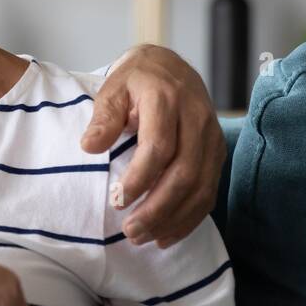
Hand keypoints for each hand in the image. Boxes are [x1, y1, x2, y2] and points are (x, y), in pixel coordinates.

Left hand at [81, 43, 224, 247]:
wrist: (169, 67)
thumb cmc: (133, 82)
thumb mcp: (111, 89)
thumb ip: (102, 117)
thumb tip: (89, 146)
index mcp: (167, 100)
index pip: (159, 146)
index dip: (140, 177)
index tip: (117, 201)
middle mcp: (196, 119)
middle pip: (184, 172)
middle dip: (157, 208)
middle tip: (130, 231)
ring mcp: (212, 137)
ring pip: (202, 186)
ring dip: (174, 218)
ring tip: (144, 238)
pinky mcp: (217, 152)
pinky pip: (210, 190)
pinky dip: (190, 217)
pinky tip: (166, 235)